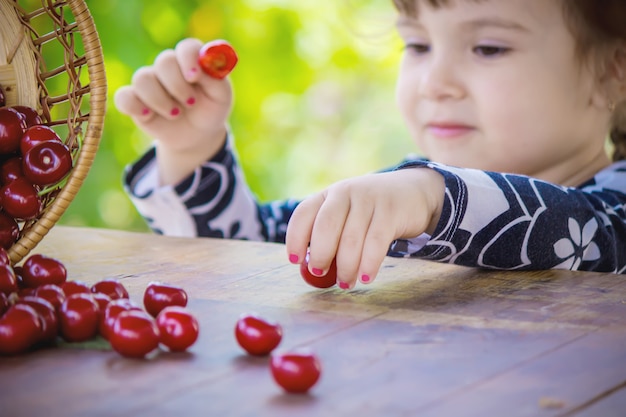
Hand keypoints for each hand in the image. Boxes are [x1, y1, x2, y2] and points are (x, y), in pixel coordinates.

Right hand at [114, 38, 233, 184]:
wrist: (197, 135)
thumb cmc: (211, 110)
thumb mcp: (221, 97)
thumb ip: (216, 78)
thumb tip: (206, 62)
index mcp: (191, 60)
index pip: (187, 47)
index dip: (188, 59)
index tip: (194, 77)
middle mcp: (168, 67)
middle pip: (164, 61)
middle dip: (178, 85)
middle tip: (190, 102)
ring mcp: (150, 82)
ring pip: (142, 78)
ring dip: (160, 100)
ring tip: (176, 113)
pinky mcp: (135, 100)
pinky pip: (123, 96)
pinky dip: (134, 106)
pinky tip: (149, 115)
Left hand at [285, 168, 443, 287]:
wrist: (411, 193)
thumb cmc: (369, 214)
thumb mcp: (347, 216)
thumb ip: (330, 238)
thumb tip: (313, 273)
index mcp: (328, 195)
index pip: (303, 213)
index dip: (295, 238)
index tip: (295, 261)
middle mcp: (345, 193)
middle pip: (326, 226)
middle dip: (321, 254)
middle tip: (320, 273)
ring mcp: (369, 200)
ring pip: (351, 239)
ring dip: (345, 267)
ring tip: (345, 283)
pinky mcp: (390, 212)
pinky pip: (376, 242)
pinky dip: (369, 264)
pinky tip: (366, 278)